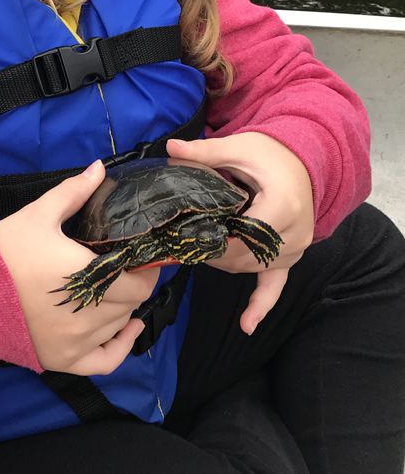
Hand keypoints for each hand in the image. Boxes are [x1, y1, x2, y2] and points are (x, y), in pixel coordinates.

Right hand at [0, 161, 159, 375]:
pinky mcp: (64, 360)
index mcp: (86, 274)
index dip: (147, 266)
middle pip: (132, 301)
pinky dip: (122, 345)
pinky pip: (108, 361)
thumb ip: (74, 192)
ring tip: (116, 285)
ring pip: (120, 324)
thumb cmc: (6, 251)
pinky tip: (129, 327)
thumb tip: (100, 167)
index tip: (142, 253)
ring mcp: (77, 341)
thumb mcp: (39, 214)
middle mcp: (87, 313)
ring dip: (123, 305)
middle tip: (127, 264)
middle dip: (135, 281)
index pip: (139, 280)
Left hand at [166, 133, 314, 334]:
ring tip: (200, 252)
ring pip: (252, 268)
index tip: (189, 235)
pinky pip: (276, 285)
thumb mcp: (238, 148)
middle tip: (186, 241)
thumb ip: (204, 153)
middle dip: (214, 251)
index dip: (215, 239)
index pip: (244, 235)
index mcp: (283, 206)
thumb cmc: (270, 152)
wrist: (303, 159)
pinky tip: (246, 325)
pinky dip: (261, 305)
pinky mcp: (292, 256)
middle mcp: (296, 233)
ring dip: (226, 262)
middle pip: (245, 256)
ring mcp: (296, 248)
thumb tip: (170, 150)